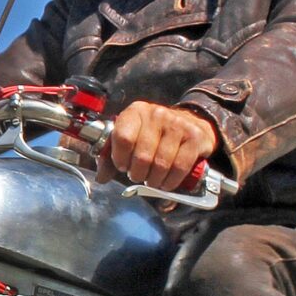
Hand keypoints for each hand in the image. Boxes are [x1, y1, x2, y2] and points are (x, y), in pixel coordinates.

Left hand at [96, 101, 216, 191]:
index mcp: (136, 112)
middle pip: (142, 155)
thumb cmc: (155, 135)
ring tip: (152, 180)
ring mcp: (177, 124)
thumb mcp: (131, 138)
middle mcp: (156, 114)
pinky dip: (170, 181)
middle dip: (138, 173)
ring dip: (154, 180)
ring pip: (161, 164)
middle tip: (139, 175)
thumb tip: (101, 178)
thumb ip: (112, 156)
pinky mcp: (194, 137)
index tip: (122, 166)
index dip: (119, 158)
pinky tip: (165, 183)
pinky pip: (179, 167)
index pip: (122, 137)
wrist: (191, 123)